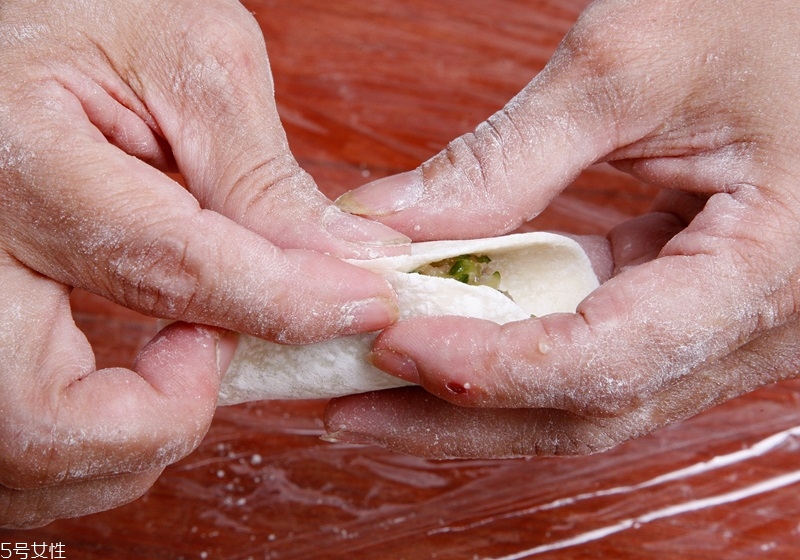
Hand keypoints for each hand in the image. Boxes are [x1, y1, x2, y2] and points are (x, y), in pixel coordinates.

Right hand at [0, 0, 407, 527]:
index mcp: (16, 158)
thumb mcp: (185, 59)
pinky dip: (99, 438)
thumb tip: (348, 265)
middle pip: (36, 420)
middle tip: (217, 356)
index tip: (361, 307)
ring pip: (22, 453)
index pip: (162, 267)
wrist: (11, 41)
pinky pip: (25, 436)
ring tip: (188, 357)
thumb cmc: (86, 19)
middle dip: (159, 425)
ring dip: (128, 444)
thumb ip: (260, 174)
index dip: (281, 304)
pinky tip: (145, 374)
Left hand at [326, 0, 799, 458]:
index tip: (391, 344)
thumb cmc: (761, 16)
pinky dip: (516, 346)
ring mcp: (726, 323)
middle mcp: (760, 326)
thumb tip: (385, 223)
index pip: (610, 360)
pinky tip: (447, 333)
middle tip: (355, 408)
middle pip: (590, 410)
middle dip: (462, 415)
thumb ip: (507, 157)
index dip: (492, 366)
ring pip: (588, 395)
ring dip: (479, 393)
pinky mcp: (691, 303)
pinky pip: (596, 347)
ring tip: (381, 384)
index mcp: (768, 272)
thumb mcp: (630, 66)